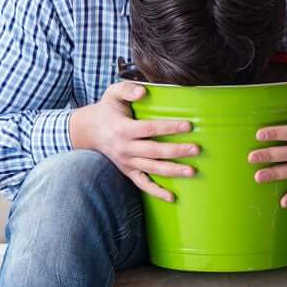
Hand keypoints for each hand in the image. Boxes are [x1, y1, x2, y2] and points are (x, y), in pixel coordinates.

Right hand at [70, 81, 198, 202]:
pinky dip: (156, 192)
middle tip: (197, 149)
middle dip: (177, 151)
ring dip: (173, 171)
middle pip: (154, 151)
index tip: (188, 126)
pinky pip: (142, 184)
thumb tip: (143, 91)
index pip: (149, 129)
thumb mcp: (112, 93)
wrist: (89, 131)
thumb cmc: (107, 109)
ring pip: (152, 169)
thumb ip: (127, 89)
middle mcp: (124, 148)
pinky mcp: (128, 171)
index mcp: (123, 129)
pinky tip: (172, 197)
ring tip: (192, 171)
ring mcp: (126, 162)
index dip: (169, 127)